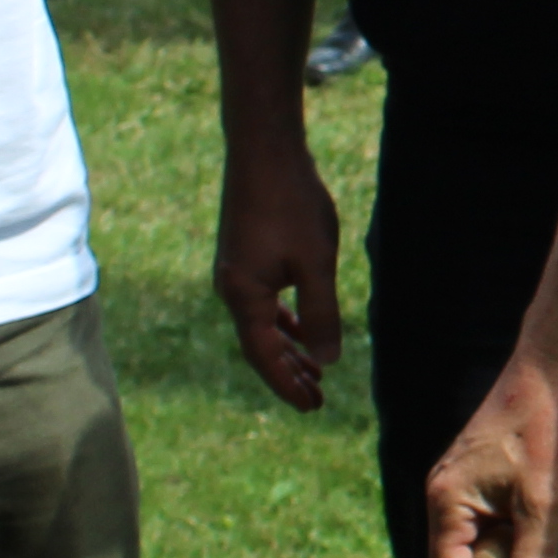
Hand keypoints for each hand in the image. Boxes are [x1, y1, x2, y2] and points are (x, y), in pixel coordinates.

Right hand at [214, 144, 345, 409]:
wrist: (263, 151)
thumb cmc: (292, 204)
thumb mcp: (316, 262)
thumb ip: (321, 313)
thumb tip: (327, 359)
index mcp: (244, 296)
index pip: (264, 356)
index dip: (287, 384)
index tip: (311, 407)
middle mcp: (231, 289)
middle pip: (259, 346)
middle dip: (288, 374)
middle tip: (317, 400)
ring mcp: (235, 272)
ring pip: (261, 324)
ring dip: (287, 348)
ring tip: (314, 371)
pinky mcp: (243, 255)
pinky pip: (262, 302)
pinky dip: (282, 321)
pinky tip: (300, 327)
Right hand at [422, 350, 557, 557]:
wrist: (551, 369)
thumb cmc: (548, 427)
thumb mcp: (546, 499)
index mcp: (446, 504)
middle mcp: (443, 499)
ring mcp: (459, 491)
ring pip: (471, 553)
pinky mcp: (478, 483)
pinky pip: (484, 531)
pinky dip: (507, 551)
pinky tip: (538, 557)